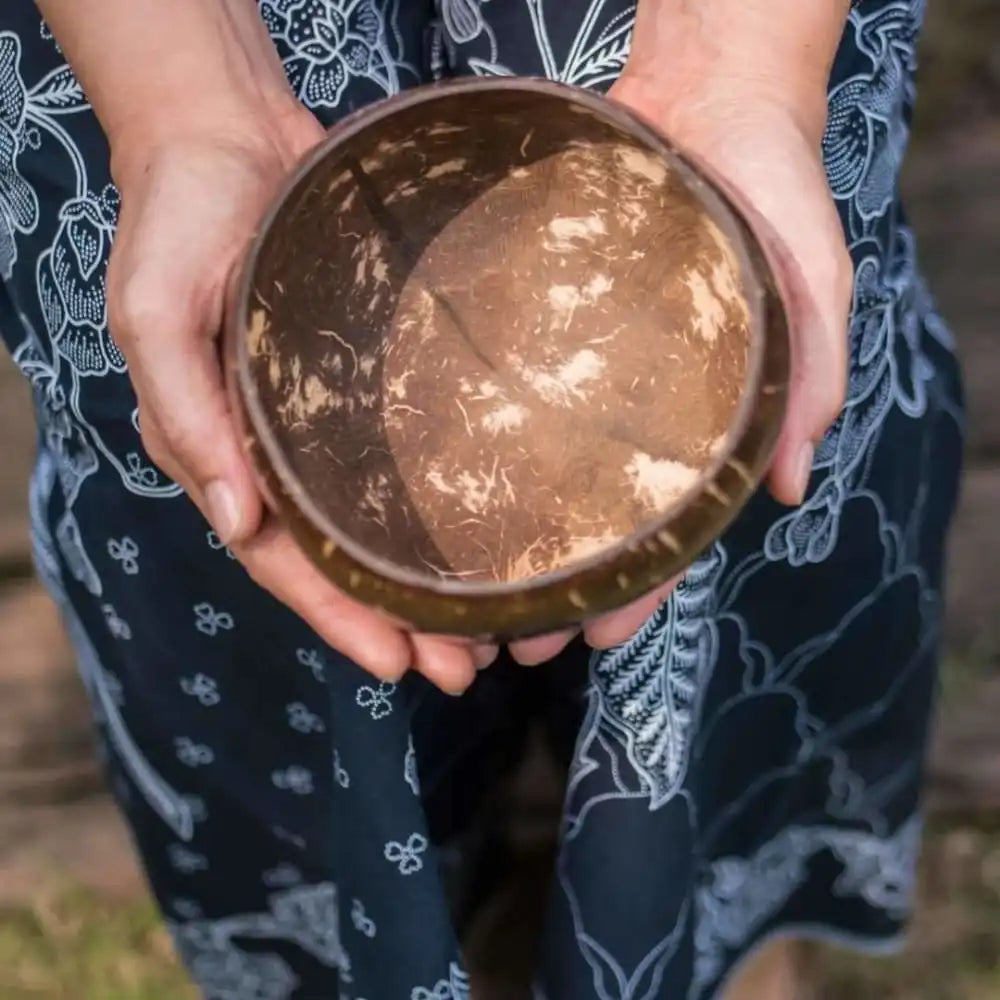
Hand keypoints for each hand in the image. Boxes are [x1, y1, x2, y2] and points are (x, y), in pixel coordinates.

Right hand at [107, 105, 506, 692]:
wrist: (228, 138)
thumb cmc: (179, 223)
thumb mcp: (155, 314)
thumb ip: (186, 415)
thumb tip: (234, 517)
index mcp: (223, 453)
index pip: (282, 559)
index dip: (337, 618)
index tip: (398, 667)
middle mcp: (279, 452)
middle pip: (342, 559)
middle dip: (399, 622)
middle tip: (468, 671)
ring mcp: (327, 421)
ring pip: (380, 523)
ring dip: (429, 583)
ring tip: (491, 632)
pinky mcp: (370, 381)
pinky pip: (403, 459)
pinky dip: (437, 507)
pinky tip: (486, 535)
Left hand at [509, 51, 851, 665]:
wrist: (709, 101)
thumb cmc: (773, 198)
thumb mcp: (808, 286)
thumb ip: (806, 379)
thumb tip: (788, 486)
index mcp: (693, 424)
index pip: (663, 528)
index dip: (636, 588)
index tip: (594, 638)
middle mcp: (624, 410)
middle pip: (584, 518)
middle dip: (551, 585)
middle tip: (507, 641)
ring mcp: (572, 369)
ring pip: (531, 469)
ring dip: (498, 536)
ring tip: (458, 594)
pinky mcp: (529, 318)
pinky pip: (494, 386)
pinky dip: (469, 436)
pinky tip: (430, 476)